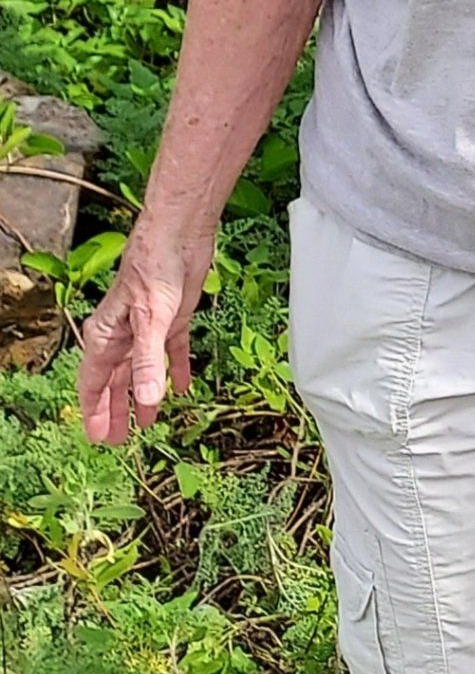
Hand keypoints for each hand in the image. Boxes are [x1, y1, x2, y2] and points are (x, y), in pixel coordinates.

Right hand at [76, 225, 211, 445]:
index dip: (94, 411)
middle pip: (116, 381)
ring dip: (145, 396)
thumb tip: (147, 399)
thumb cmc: (154, 268)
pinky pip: (172, 351)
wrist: (179, 233)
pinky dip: (176, 370)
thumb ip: (148, 361)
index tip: (97, 438)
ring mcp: (149, 328)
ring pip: (142, 371)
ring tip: (147, 423)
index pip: (93, 383)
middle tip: (119, 440)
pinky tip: (183, 388)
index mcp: (107, 336)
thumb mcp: (152, 320)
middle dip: (116, 410)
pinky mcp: (173, 318)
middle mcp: (124, 334)